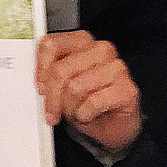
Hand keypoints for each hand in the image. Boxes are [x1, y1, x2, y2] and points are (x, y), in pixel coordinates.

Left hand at [35, 31, 141, 151]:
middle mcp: (100, 49)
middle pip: (62, 69)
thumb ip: (51, 75)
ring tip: (74, 112)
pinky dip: (84, 114)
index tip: (39, 87)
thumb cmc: (87, 101)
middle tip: (52, 112)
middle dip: (53, 96)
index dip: (41, 68)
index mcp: (81, 41)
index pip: (52, 44)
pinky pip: (93, 102)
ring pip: (76, 87)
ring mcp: (117, 68)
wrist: (113, 125)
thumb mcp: (63, 84)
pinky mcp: (127, 89)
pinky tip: (87, 115)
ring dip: (70, 107)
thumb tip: (39, 82)